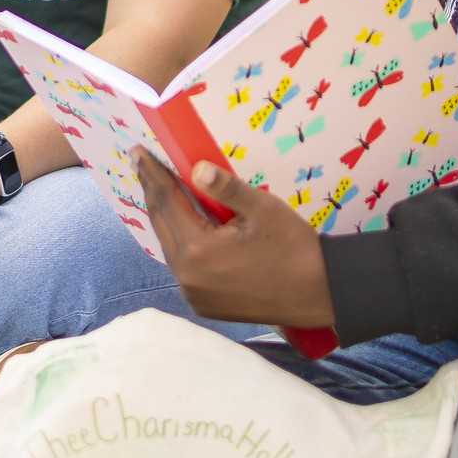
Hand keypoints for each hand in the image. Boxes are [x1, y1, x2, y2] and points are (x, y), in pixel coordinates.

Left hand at [134, 147, 336, 327]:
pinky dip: (180, 241)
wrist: (319, 294)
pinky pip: (182, 266)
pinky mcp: (203, 304)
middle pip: (162, 224)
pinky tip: (183, 225)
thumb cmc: (294, 248)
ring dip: (165, 217)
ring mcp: (194, 295)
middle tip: (141, 163)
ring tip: (158, 189)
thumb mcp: (263, 209)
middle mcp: (188, 276)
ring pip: (170, 246)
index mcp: (199, 250)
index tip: (138, 152)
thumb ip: (226, 188)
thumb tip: (196, 168)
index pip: (167, 201)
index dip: (153, 174)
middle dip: (152, 191)